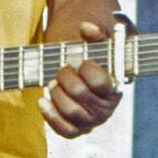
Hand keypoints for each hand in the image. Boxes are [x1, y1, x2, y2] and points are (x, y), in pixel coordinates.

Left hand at [38, 21, 121, 138]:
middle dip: (66, 75)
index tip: (83, 61)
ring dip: (56, 92)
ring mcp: (91, 120)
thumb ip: (98, 32)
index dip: (87, 69)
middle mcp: (106, 108)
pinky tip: (42, 100)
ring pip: (70, 111)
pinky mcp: (76, 128)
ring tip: (54, 82)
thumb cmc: (96, 56)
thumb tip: (86, 27)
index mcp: (115, 87)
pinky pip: (64, 130)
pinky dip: (51, 116)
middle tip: (64, 68)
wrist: (84, 71)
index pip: (100, 82)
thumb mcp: (103, 41)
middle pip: (79, 93)